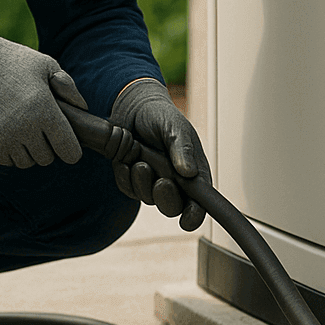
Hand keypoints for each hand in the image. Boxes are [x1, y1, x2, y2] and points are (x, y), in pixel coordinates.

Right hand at [0, 21, 84, 167]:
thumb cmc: (13, 62)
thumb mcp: (46, 65)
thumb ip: (68, 87)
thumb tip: (82, 108)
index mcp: (45, 111)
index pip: (69, 152)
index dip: (71, 148)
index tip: (66, 139)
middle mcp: (26, 128)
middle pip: (47, 159)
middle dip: (49, 147)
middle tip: (43, 129)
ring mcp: (5, 138)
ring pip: (27, 162)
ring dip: (29, 151)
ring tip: (26, 129)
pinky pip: (7, 161)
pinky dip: (11, 153)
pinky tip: (11, 133)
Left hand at [110, 80, 210, 230]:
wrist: (133, 106)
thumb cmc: (160, 115)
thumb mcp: (175, 127)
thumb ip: (182, 149)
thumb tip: (189, 173)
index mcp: (193, 172)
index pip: (199, 203)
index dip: (195, 215)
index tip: (188, 219)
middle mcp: (174, 182)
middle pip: (172, 207)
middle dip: (166, 198)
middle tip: (161, 182)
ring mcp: (151, 182)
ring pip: (147, 198)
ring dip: (142, 182)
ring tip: (140, 159)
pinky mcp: (132, 179)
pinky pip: (128, 189)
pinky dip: (126, 177)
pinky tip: (127, 160)